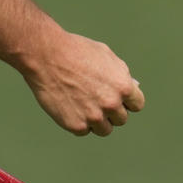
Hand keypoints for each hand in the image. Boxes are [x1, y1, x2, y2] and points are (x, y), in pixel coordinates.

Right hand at [19, 30, 144, 136]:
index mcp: (123, 87)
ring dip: (97, 121)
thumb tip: (133, 87)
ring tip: (83, 104)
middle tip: (94, 98)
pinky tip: (69, 105)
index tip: (115, 97)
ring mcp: (94, 117)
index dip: (126, 101)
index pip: (137, 105)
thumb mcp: (106, 56)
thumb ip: (122, 74)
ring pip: (104, 129)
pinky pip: (84, 131)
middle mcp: (111, 104)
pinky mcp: (76, 125)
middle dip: (111, 111)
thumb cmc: (76, 51)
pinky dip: (78, 122)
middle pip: (121, 119)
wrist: (46, 56)